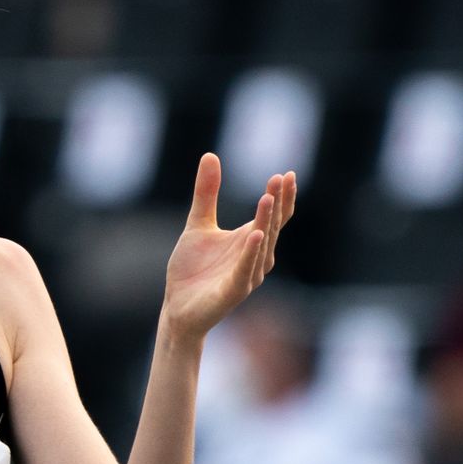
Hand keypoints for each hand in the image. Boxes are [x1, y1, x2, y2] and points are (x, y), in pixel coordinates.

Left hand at [160, 153, 295, 343]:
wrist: (177, 308)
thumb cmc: (192, 271)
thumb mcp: (198, 224)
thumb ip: (206, 193)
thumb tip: (210, 155)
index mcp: (250, 241)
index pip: (275, 217)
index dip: (283, 198)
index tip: (285, 174)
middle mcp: (255, 258)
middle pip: (272, 227)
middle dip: (276, 203)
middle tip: (279, 179)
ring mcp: (247, 276)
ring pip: (261, 246)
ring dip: (265, 223)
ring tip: (267, 199)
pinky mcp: (233, 292)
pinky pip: (245, 270)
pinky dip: (251, 254)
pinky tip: (255, 235)